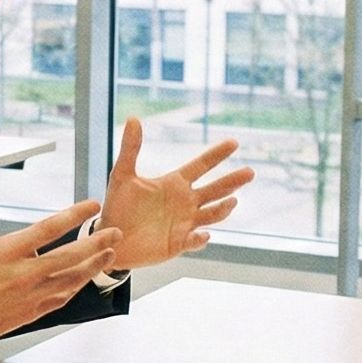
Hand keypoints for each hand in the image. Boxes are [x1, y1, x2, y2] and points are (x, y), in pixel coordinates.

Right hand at [0, 170, 120, 348]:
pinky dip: (75, 287)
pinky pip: (61, 299)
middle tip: (116, 231)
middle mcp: (22, 274)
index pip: (49, 229)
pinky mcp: (29, 314)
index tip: (93, 205)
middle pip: (70, 257)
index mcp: (7, 250)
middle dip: (97, 243)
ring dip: (93, 266)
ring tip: (110, 254)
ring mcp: (28, 297)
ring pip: (71, 281)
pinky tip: (85, 278)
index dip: (75, 215)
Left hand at [98, 118, 254, 270]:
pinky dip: (200, 238)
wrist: (111, 238)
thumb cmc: (118, 206)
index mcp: (174, 183)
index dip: (217, 154)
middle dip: (232, 181)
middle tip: (250, 172)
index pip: (201, 165)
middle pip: (215, 189)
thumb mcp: (122, 176)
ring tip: (231, 201)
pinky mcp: (178, 244)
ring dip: (222, 209)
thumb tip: (133, 118)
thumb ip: (130, 149)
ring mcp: (185, 223)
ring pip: (211, 214)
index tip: (234, 142)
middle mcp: (185, 202)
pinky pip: (194, 241)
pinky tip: (203, 234)